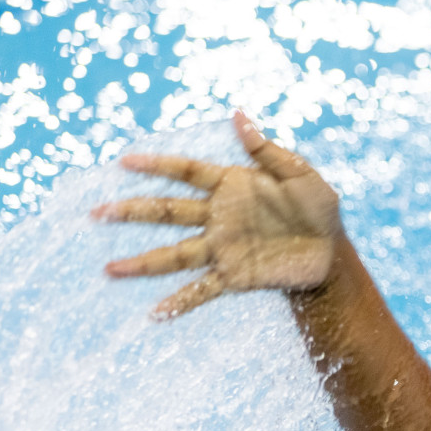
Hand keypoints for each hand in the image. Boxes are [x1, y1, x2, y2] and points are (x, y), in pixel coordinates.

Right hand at [94, 112, 341, 318]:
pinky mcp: (235, 275)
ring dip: (143, 262)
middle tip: (96, 213)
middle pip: (168, 212)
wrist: (333, 252)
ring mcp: (223, 248)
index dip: (157, 165)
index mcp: (231, 187)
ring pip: (175, 254)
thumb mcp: (300, 174)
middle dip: (132, 212)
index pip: (186, 172)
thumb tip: (240, 116)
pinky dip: (180, 302)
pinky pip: (203, 289)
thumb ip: (267, 151)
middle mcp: (219, 217)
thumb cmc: (319, 209)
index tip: (124, 161)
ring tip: (110, 269)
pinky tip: (155, 314)